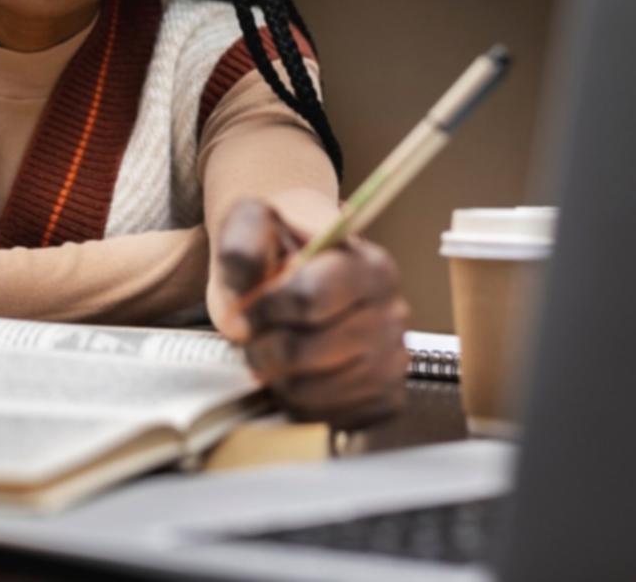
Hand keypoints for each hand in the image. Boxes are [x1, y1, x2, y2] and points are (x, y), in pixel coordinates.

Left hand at [213, 198, 408, 429]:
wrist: (296, 260)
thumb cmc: (280, 243)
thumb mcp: (253, 219)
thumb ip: (242, 246)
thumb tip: (242, 302)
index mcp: (370, 265)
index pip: (309, 298)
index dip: (264, 306)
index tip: (247, 303)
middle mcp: (393, 313)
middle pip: (306, 350)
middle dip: (264, 344)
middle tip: (256, 331)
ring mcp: (393, 360)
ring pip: (314, 390)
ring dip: (276, 376)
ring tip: (275, 349)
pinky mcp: (384, 398)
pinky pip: (330, 417)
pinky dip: (299, 403)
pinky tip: (296, 374)